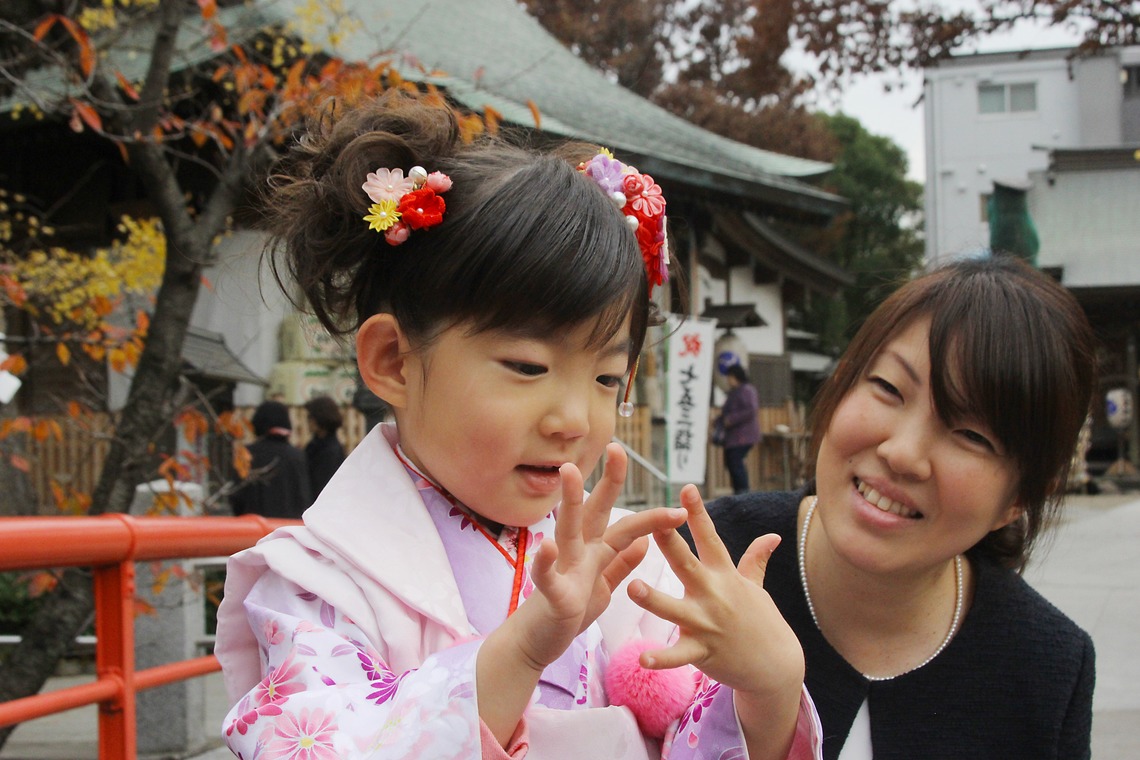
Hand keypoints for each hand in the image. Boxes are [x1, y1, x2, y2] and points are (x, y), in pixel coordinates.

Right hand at [477, 444, 686, 742]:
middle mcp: (578, 554)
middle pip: (596, 512)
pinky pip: (547, 576)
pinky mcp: (550, 595)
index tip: (678, 495)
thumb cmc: (566, 613)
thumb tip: (644, 541)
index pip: (625, 524)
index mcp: (595, 553)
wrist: (535, 643)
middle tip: (619, 448)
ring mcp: (563, 570)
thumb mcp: (602, 588)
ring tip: (570, 472)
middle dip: (609, 482)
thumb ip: (620, 564)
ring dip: (569, 502)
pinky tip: (545, 546)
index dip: (650, 510)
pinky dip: (545, 561)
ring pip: (567, 531)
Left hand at [626, 483, 803, 697]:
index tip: (686, 488)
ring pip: (674, 609)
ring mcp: (707, 624)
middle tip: (651, 524)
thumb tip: (772, 536)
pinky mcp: (702, 652)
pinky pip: (678, 656)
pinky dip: (661, 659)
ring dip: (653, 599)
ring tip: (633, 587)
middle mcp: (713, 595)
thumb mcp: (757, 588)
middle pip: (686, 564)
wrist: (776, 667)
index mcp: (724, 576)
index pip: (709, 538)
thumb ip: (755, 560)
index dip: (697, 513)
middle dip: (669, 544)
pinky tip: (642, 660)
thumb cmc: (762, 623)